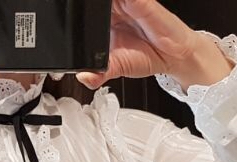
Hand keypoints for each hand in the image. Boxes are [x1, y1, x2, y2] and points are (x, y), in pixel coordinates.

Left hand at [77, 0, 232, 91]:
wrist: (175, 56)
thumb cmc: (147, 56)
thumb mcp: (117, 67)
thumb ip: (100, 71)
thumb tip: (84, 78)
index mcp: (105, 19)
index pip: (85, 8)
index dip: (74, 10)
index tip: (61, 10)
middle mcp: (115, 7)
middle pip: (92, 3)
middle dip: (82, 5)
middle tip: (68, 6)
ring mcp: (127, 2)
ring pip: (103, 0)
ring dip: (96, 3)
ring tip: (91, 10)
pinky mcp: (140, 2)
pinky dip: (119, 2)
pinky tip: (116, 8)